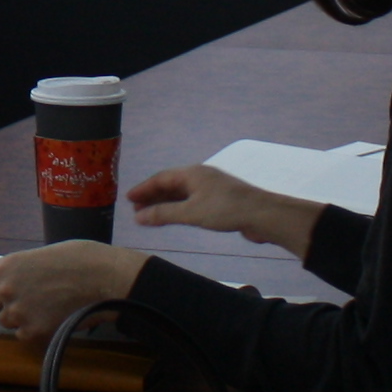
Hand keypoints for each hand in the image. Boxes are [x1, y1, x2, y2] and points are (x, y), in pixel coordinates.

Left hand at [0, 240, 147, 346]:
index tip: (7, 291)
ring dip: (20, 319)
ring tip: (44, 311)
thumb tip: (21, 282)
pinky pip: (23, 336)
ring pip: (6, 322)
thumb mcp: (42, 255)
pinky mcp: (32, 331)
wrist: (103, 278)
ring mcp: (17, 311)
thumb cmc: (81, 260)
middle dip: (6, 304)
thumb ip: (23, 270)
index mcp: (7, 266)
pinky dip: (35, 331)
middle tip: (28, 302)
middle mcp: (5, 289)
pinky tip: (52, 320)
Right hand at [127, 163, 325, 261]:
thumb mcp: (191, 213)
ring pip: (182, 194)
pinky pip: (192, 201)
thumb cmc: (225, 210)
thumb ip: (163, 214)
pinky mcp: (220, 201)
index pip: (161, 178)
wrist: (262, 215)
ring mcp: (211, 188)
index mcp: (192, 173)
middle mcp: (200, 177)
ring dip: (165, 204)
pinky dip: (179, 209)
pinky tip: (175, 218)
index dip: (143, 188)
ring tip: (151, 215)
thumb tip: (137, 216)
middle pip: (171, 184)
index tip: (128, 198)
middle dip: (153, 196)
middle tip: (136, 209)